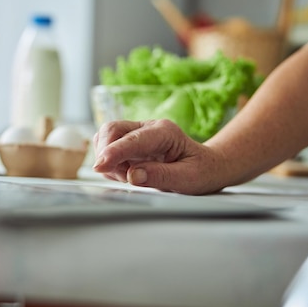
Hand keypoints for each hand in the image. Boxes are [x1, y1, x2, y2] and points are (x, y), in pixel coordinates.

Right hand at [92, 119, 225, 194]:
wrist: (207, 166)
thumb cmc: (201, 171)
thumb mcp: (188, 179)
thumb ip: (161, 176)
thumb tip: (133, 175)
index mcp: (165, 132)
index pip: (133, 139)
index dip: (114, 152)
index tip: (100, 165)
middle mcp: (148, 127)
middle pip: (113, 129)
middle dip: (106, 153)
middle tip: (118, 176)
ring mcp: (137, 132)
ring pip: (106, 136)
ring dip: (107, 159)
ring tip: (127, 176)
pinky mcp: (129, 141)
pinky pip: (108, 147)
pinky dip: (109, 163)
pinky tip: (126, 173)